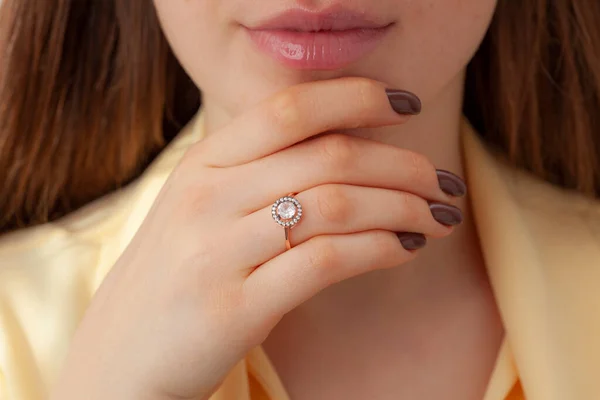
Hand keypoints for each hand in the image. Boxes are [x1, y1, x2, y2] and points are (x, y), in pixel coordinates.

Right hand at [50, 77, 464, 399]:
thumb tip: (343, 148)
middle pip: (327, 155)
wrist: (121, 359)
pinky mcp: (235, 307)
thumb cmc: (177, 276)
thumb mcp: (202, 208)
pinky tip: (404, 249)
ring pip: (334, 204)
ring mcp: (217, 251)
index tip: (406, 103)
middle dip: (402, 164)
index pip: (289, 109)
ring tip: (437, 217)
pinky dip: (378, 248)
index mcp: (202, 164)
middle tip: (442, 181)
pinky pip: (324, 260)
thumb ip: (256, 173)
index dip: (355, 97)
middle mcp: (207, 197)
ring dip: (401, 206)